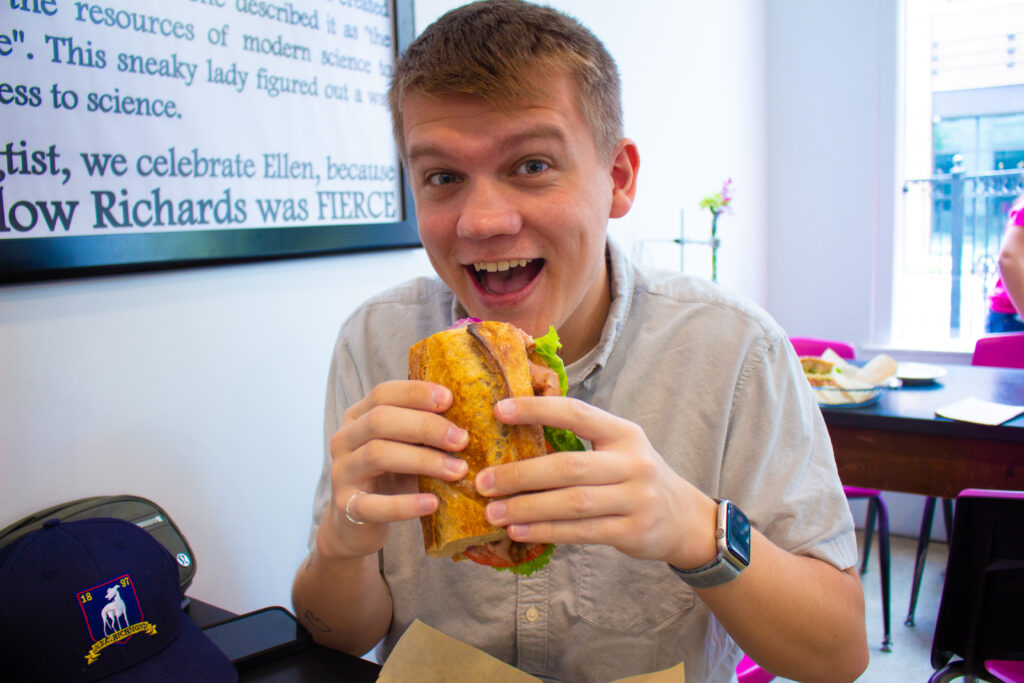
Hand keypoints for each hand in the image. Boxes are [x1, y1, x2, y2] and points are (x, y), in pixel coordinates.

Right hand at [316, 380, 469, 560]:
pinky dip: (406, 504)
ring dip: (423, 461)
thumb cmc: (389, 479)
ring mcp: (341, 473)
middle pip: (380, 420)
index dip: (416, 392)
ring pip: (377, 455)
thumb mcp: (404, 448)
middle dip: (426, 426)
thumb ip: (423, 432)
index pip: (383, 393)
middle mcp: (344, 439)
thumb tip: (471, 415)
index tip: (450, 399)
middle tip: (462, 440)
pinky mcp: (345, 508)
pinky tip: (433, 504)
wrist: (355, 525)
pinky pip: (374, 505)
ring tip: (457, 471)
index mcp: (358, 417)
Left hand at [475, 396, 718, 568]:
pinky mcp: (633, 531)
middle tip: (483, 481)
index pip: (576, 413)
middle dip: (520, 474)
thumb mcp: (619, 449)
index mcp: (623, 432)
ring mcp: (636, 498)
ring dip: (527, 508)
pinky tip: (520, 531)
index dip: (537, 410)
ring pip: (572, 502)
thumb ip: (579, 442)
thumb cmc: (635, 478)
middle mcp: (632, 462)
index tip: (499, 411)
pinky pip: (582, 531)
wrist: (684, 519)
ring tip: (493, 512)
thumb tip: (515, 440)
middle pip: (568, 466)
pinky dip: (547, 531)